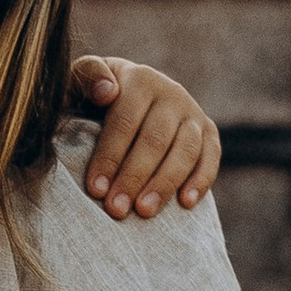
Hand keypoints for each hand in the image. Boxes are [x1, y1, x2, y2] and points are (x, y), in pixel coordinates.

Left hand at [71, 57, 221, 219]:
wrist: (125, 96)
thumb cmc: (93, 98)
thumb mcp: (80, 83)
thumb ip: (84, 78)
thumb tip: (106, 92)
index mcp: (138, 80)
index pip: (124, 122)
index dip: (109, 157)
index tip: (96, 189)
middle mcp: (170, 92)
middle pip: (155, 139)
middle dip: (134, 177)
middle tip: (116, 209)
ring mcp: (192, 112)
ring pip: (184, 150)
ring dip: (164, 184)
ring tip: (144, 212)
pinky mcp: (208, 131)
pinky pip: (211, 157)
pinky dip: (201, 180)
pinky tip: (185, 204)